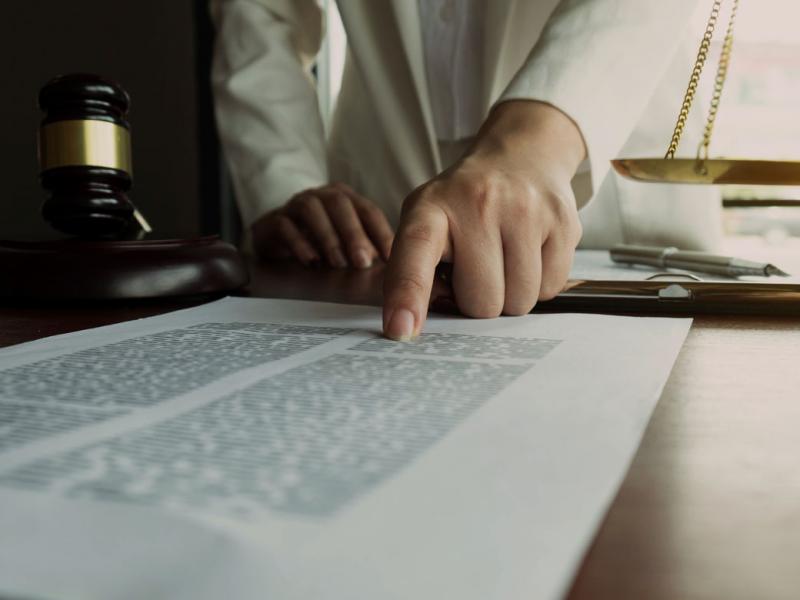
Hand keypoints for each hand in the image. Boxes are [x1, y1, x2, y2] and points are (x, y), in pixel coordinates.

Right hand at [252, 183, 393, 268]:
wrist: (274, 237)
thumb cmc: (318, 240)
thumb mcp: (345, 245)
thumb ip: (365, 250)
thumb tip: (390, 271)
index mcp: (345, 198)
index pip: (368, 210)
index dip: (381, 233)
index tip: (390, 257)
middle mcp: (321, 196)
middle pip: (340, 204)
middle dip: (354, 233)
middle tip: (363, 262)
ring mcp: (295, 204)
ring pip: (311, 210)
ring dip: (328, 237)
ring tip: (338, 263)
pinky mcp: (273, 220)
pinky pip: (284, 225)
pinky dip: (299, 243)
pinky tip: (311, 262)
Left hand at [382, 101, 585, 339]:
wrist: (521, 157)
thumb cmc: (464, 204)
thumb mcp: (426, 221)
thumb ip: (413, 271)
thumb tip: (411, 327)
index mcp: (431, 208)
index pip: (415, 254)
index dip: (407, 296)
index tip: (400, 330)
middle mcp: (478, 203)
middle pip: (480, 303)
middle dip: (478, 300)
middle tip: (476, 269)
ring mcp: (525, 210)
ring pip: (518, 302)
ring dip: (509, 295)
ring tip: (502, 259)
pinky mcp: (563, 222)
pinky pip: (550, 289)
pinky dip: (538, 283)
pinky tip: (528, 253)